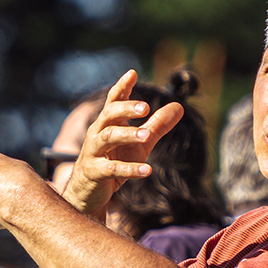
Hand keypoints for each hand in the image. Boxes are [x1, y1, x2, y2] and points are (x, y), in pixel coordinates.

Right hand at [59, 70, 183, 216]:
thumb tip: (179, 106)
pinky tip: (147, 170)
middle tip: (146, 107)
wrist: (88, 194)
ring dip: (127, 135)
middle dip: (125, 109)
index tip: (132, 73)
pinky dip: (129, 169)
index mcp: (108, 124)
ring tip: (146, 135)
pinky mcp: (94, 173)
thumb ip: (157, 125)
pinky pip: (111, 169)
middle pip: (109, 115)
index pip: (113, 101)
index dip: (122, 87)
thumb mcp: (139, 144)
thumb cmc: (113, 162)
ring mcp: (93, 153)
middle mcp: (97, 134)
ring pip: (107, 138)